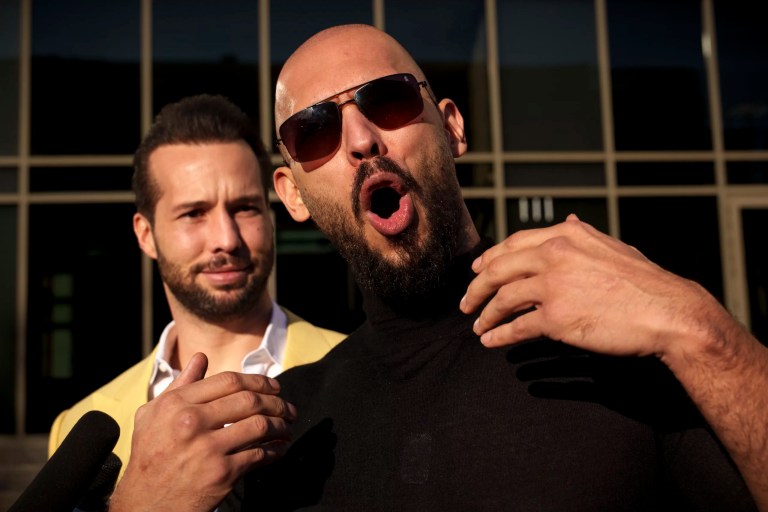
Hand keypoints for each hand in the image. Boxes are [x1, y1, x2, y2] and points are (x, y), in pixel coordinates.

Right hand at [109, 352, 295, 511]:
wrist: (145, 503)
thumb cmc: (149, 455)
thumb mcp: (153, 414)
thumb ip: (180, 385)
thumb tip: (201, 357)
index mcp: (176, 403)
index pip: (229, 381)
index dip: (258, 380)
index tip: (273, 386)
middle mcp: (191, 422)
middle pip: (250, 400)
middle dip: (277, 402)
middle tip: (288, 408)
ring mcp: (208, 448)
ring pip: (260, 425)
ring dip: (281, 425)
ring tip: (287, 427)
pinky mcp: (221, 473)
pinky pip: (259, 455)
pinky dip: (275, 450)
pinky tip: (279, 449)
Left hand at [460, 214, 725, 359]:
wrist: (668, 311)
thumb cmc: (644, 281)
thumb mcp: (612, 246)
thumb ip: (582, 235)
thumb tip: (568, 220)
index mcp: (566, 235)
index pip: (515, 243)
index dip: (491, 258)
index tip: (477, 270)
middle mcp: (554, 255)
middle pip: (499, 270)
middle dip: (477, 287)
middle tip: (465, 302)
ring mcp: (553, 286)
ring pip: (503, 299)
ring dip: (485, 314)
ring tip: (476, 326)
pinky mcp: (556, 318)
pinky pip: (516, 328)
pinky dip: (499, 336)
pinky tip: (490, 342)